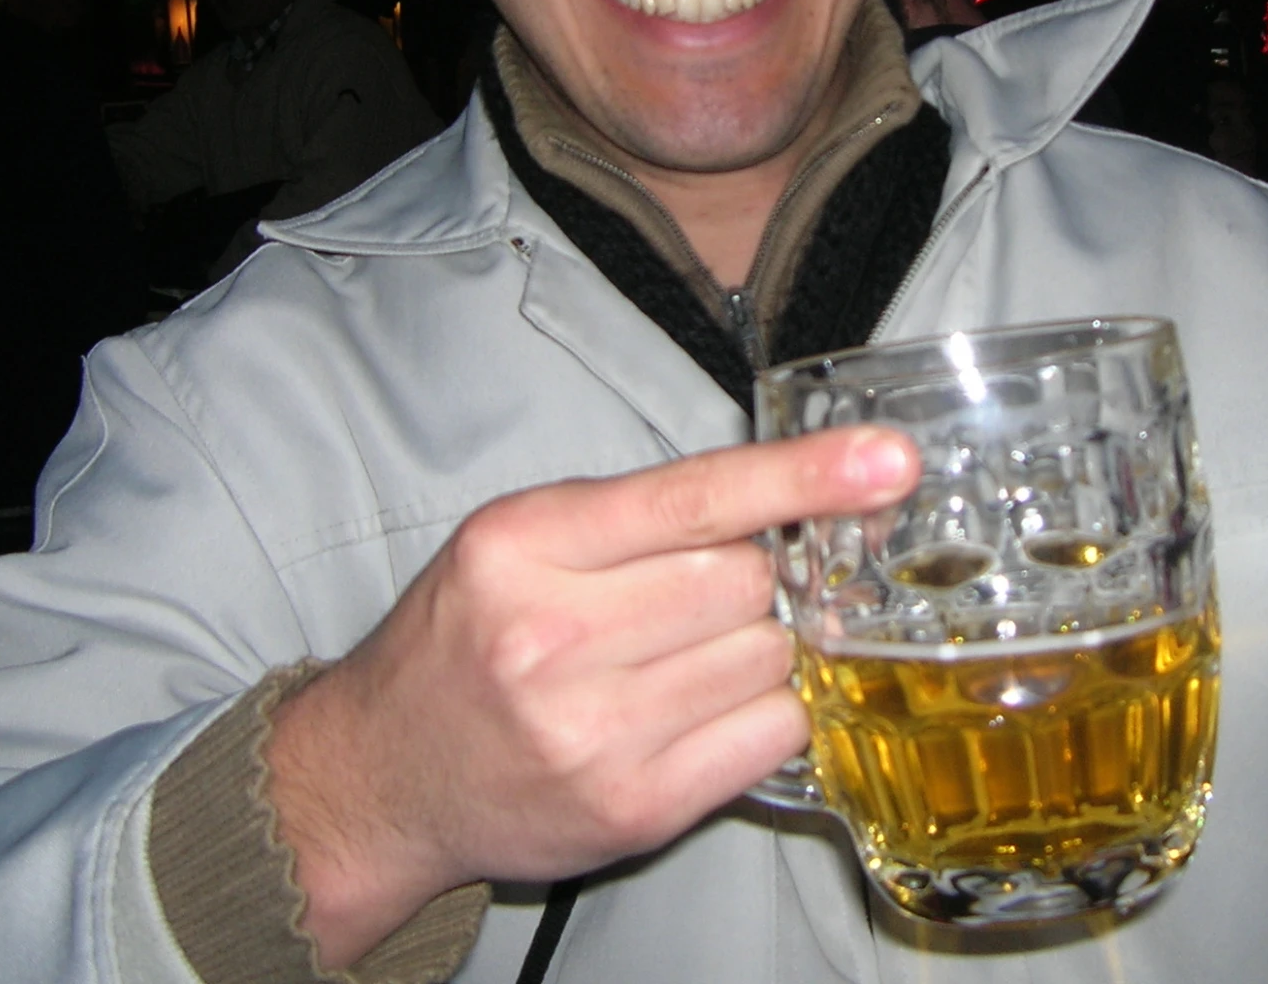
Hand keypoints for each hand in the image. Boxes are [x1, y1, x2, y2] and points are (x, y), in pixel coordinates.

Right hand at [265, 426, 918, 968]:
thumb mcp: (516, 542)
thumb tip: (793, 489)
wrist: (381, 778)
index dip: (802, 476)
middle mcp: (552, 638)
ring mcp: (595, 732)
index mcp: (522, 545)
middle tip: (691, 598)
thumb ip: (638, 512)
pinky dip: (761, 712)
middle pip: (745, 578)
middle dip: (746, 578)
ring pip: (766, 654)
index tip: (887, 461)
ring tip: (679, 661)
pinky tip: (703, 711)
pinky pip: (770, 733)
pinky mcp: (636, 806)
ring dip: (754, 648)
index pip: (693, 498)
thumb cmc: (463, 642)